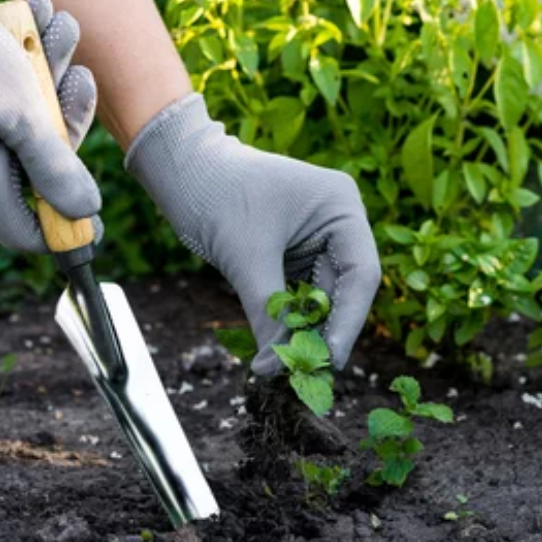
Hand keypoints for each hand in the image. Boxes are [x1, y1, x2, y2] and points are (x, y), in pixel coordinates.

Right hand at [0, 0, 98, 252]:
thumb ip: (56, 167)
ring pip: (31, 118)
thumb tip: (86, 213)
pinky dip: (32, 58)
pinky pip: (11, 92)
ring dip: (56, 72)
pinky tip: (40, 13)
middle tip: (81, 74)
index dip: (66, 227)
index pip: (26, 233)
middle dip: (68, 117)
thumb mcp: (24, 116)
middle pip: (40, 167)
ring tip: (60, 24)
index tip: (99, 213)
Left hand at [125, 94, 380, 374]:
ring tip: (286, 365)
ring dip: (304, 331)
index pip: (360, 274)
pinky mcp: (295, 253)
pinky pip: (300, 295)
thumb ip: (268, 314)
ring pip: (321, 298)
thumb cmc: (216, 194)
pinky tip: (276, 347)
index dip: (348, 322)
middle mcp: (338, 221)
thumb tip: (273, 369)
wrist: (181, 170)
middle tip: (304, 372)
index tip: (330, 360)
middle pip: (344, 290)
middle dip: (323, 331)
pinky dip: (288, 320)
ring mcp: (318, 238)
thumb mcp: (246, 258)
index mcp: (342, 206)